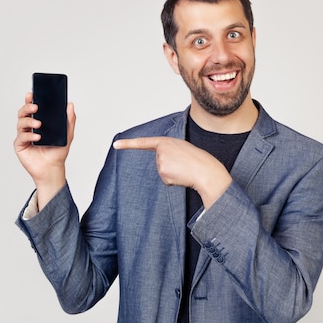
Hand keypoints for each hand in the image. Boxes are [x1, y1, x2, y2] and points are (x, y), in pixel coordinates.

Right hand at [14, 92, 75, 207]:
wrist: (53, 168)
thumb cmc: (58, 152)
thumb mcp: (67, 134)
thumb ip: (69, 120)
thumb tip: (70, 104)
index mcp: (38, 122)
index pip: (32, 108)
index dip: (30, 100)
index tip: (32, 94)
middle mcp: (29, 127)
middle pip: (23, 113)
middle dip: (27, 107)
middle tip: (35, 106)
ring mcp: (24, 136)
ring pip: (20, 122)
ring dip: (29, 120)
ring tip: (39, 123)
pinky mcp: (20, 145)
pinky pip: (21, 137)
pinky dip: (29, 135)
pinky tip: (37, 136)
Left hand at [113, 137, 231, 208]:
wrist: (206, 171)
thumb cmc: (199, 161)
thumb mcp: (183, 149)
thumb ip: (170, 151)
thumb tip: (164, 165)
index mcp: (166, 141)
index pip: (144, 142)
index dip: (128, 144)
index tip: (116, 144)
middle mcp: (161, 150)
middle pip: (158, 162)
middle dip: (169, 166)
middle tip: (184, 165)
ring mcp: (161, 161)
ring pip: (162, 172)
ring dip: (172, 174)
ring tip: (185, 170)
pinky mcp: (163, 172)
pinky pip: (165, 180)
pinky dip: (173, 181)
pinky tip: (182, 176)